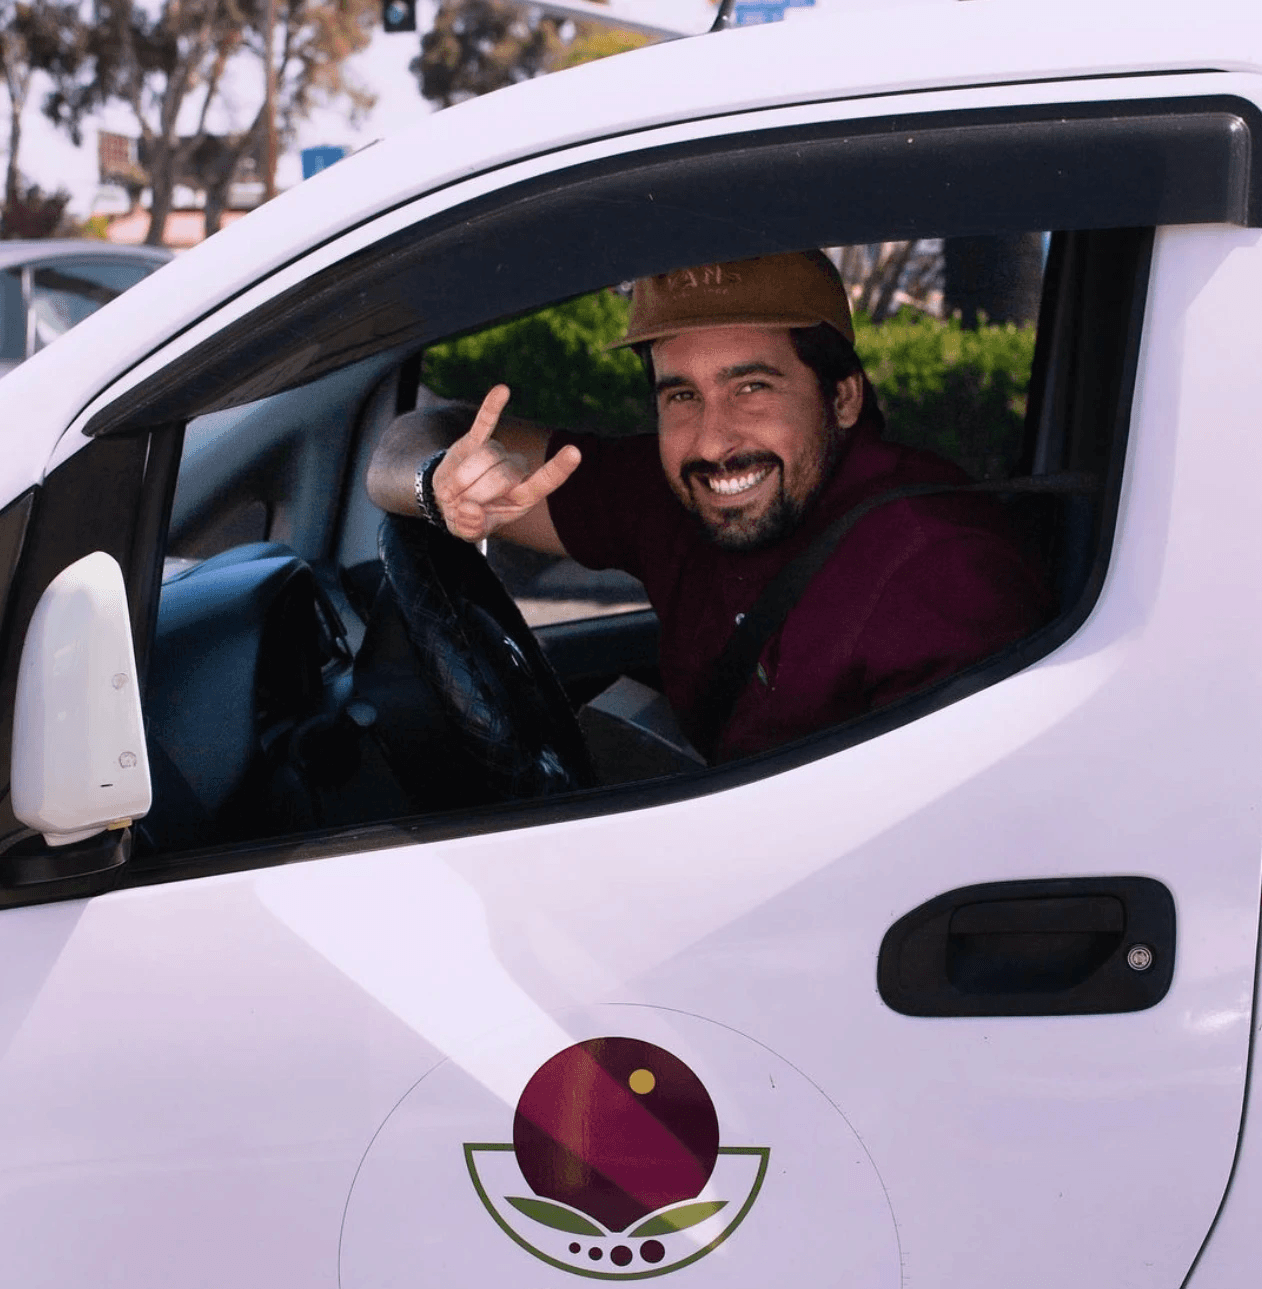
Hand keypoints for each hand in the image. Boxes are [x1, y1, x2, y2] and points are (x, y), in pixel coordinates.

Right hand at [432, 384, 580, 541]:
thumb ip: (471, 528)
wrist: (447, 499)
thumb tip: (470, 510)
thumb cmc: (468, 517)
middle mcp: (515, 472)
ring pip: (485, 457)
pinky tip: (503, 390)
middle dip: (475, 493)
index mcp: (522, 498)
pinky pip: (484, 422)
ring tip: (454, 492)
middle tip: (461, 505)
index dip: (558, 469)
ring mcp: (497, 453)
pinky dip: (491, 408)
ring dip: (462, 478)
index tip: (575, 452)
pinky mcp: (476, 440)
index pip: (544, 483)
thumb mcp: (468, 531)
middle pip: (502, 474)